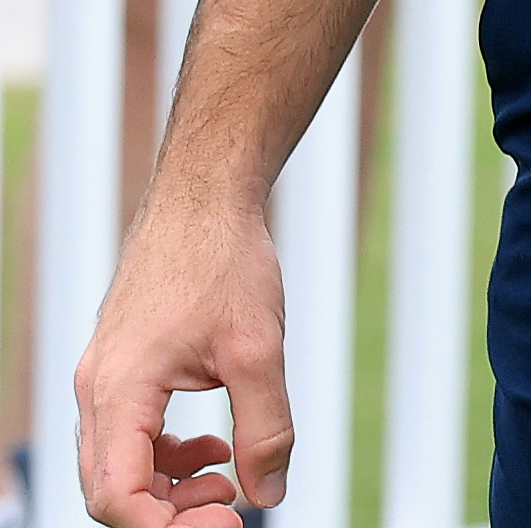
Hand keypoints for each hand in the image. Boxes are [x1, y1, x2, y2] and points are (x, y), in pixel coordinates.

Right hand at [74, 188, 290, 523]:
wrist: (204, 200)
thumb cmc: (225, 263)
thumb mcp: (260, 349)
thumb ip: (266, 427)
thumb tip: (268, 494)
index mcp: (120, 391)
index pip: (118, 496)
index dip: (169, 526)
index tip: (231, 520)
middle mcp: (97, 392)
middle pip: (111, 490)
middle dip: (169, 512)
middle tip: (232, 508)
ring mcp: (104, 381)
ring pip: (120, 466)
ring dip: (170, 485)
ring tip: (228, 477)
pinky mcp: (121, 370)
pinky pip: (129, 438)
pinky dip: (167, 455)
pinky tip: (216, 445)